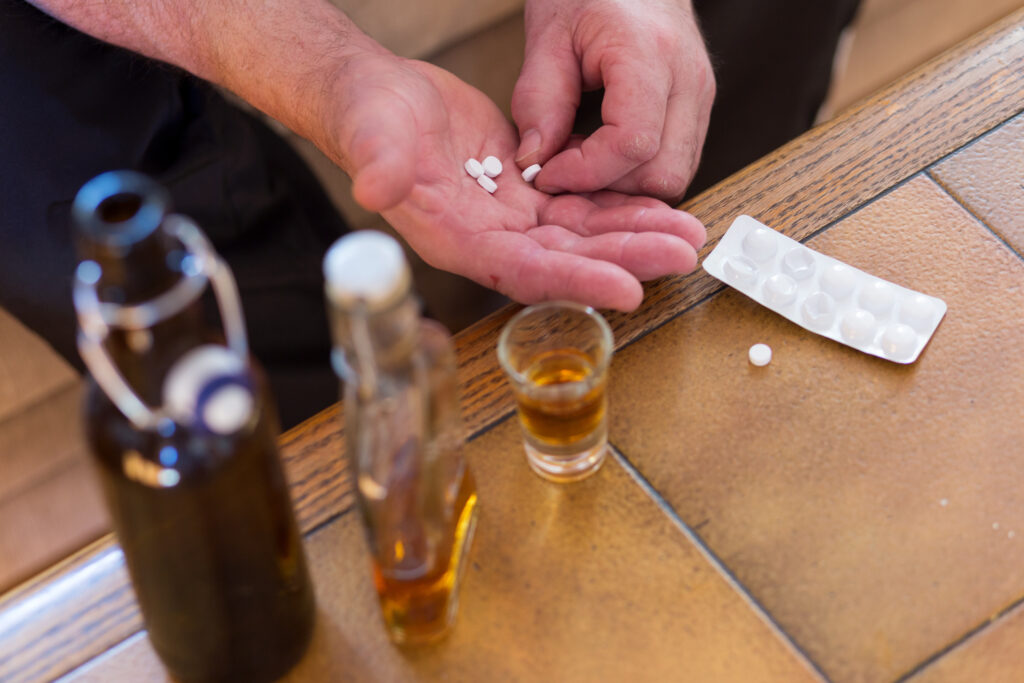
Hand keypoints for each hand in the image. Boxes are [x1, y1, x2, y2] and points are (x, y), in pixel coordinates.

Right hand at [324, 54, 705, 311]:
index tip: (628, 288)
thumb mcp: (370, 135)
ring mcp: (511, 217)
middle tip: (680, 253)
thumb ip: (376, 162)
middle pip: (568, 258)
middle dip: (626, 257)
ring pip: (583, 233)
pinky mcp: (526, 192)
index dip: (575, 282)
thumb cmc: (367, 119)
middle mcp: (490, 238)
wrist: (379, 100)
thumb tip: (374, 185)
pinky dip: (618, 205)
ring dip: (633, 234)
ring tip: (686, 233)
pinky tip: (657, 205)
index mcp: (455, 239)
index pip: (523, 271)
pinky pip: (581, 205)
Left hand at [512, 0, 714, 202]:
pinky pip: (675, 164)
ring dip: (625, 183)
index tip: (547, 172)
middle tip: (565, 167)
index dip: (586, 172)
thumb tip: (534, 163)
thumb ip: (538, 102)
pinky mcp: (699, 110)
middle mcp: (687, 80)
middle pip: (662, 175)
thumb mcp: (548, 36)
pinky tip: (604, 152)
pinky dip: (637, 172)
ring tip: (584, 157)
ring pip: (674, 177)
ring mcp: (700, 97)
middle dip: (609, 186)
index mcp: (648, 54)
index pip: (632, 143)